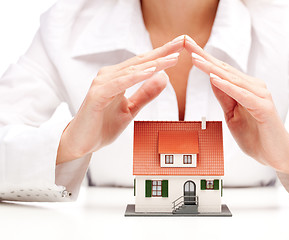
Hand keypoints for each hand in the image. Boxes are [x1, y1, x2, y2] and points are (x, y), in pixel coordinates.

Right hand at [56, 36, 184, 163]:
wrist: (81, 143)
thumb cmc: (103, 126)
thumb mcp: (131, 109)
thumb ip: (146, 94)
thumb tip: (165, 78)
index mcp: (118, 78)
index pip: (144, 63)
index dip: (163, 54)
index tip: (181, 46)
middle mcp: (110, 76)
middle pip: (140, 61)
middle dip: (163, 51)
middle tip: (182, 42)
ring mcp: (102, 84)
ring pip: (132, 71)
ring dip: (154, 63)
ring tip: (173, 57)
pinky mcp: (97, 95)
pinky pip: (120, 83)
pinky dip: (136, 77)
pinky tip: (151, 71)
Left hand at [185, 36, 288, 184]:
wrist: (277, 155)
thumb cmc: (256, 136)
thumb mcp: (232, 115)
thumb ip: (225, 97)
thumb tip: (212, 79)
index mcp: (245, 88)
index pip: (221, 71)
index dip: (203, 59)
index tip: (187, 48)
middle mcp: (253, 87)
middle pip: (224, 69)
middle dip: (204, 56)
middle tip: (186, 43)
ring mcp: (260, 96)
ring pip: (232, 79)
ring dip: (212, 68)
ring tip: (195, 58)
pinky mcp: (264, 107)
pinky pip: (243, 95)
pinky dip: (228, 87)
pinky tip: (214, 79)